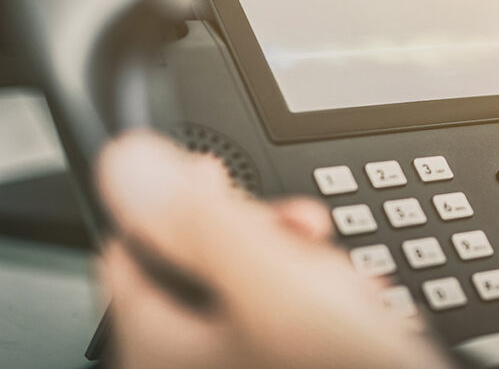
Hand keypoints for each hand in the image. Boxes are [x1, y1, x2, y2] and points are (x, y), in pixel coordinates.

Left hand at [97, 131, 449, 368]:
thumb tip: (130, 162)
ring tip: (345, 284)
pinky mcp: (286, 362)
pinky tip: (357, 307)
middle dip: (265, 235)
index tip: (225, 173)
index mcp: (158, 345)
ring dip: (307, 267)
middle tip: (307, 235)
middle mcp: (191, 361)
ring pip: (258, 285)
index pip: (132, 243)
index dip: (179, 195)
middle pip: (203, 260)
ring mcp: (241, 364)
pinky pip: (293, 317)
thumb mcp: (273, 282)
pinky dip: (327, 303)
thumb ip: (201, 219)